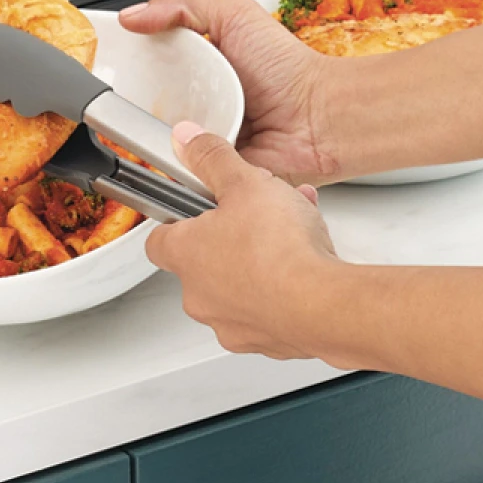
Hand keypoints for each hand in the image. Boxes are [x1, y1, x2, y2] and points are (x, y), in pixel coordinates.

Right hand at [121, 0, 343, 181]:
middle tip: (121, 94)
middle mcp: (199, 95)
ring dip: (150, 133)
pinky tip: (167, 151)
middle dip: (134, 99)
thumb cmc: (287, 68)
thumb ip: (183, 4)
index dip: (130, 56)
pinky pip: (177, 165)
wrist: (316, 121)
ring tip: (144, 124)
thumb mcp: (234, 13)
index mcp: (201, 58)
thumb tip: (136, 16)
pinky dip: (171, 161)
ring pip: (157, 135)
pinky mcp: (207, 164)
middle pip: (147, 98)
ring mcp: (202, 131)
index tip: (110, 57)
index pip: (152, 55)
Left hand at [143, 121, 343, 358]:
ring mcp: (232, 324)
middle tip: (256, 216)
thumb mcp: (245, 182)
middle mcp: (200, 297)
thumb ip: (212, 158)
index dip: (176, 218)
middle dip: (231, 237)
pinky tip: (308, 265)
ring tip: (293, 234)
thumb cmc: (281, 251)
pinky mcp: (268, 341)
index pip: (158, 238)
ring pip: (241, 285)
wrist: (324, 306)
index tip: (192, 206)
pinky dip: (284, 289)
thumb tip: (188, 140)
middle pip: (205, 261)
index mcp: (185, 255)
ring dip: (261, 260)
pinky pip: (270, 310)